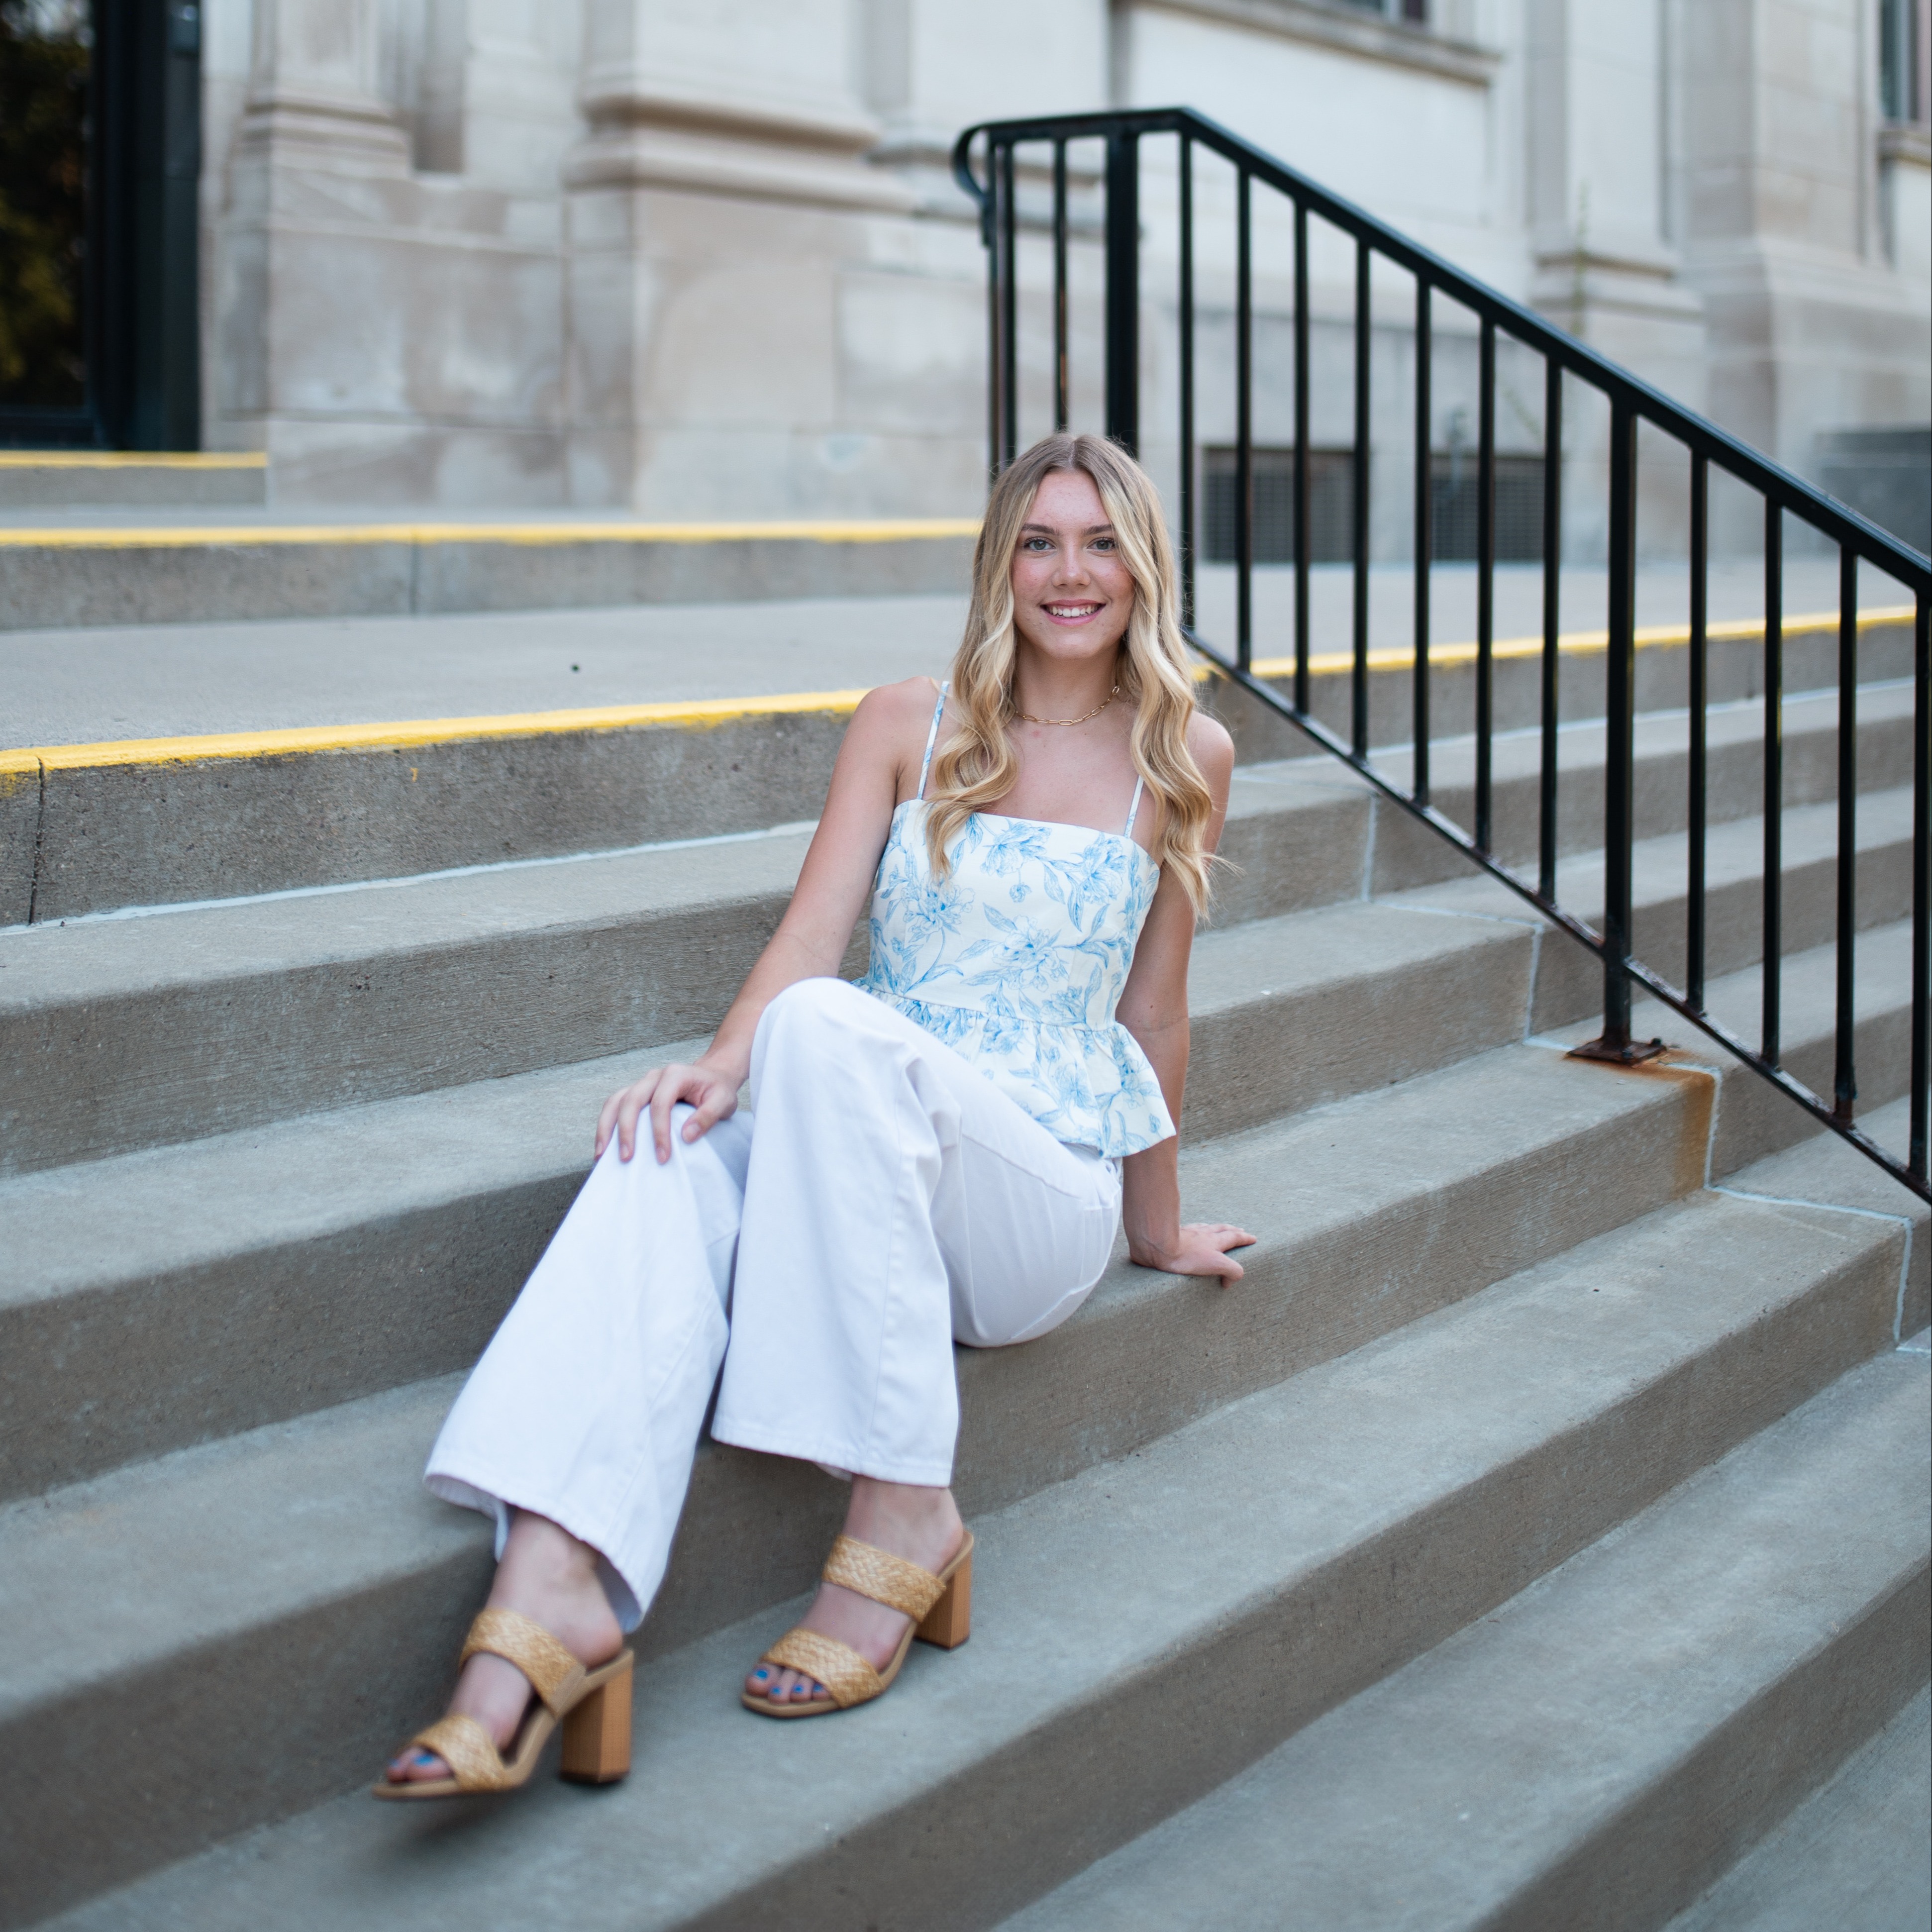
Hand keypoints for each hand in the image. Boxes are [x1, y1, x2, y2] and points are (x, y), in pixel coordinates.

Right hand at [595, 1060, 740, 1163]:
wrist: (712, 1076)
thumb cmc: (717, 1090)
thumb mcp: (724, 1101)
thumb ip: (708, 1116)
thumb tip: (686, 1136)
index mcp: (675, 1075)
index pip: (661, 1103)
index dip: (659, 1131)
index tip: (662, 1156)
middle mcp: (654, 1077)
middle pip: (631, 1100)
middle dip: (626, 1131)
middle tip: (627, 1158)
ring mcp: (642, 1084)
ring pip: (615, 1102)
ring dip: (606, 1128)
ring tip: (602, 1155)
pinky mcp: (635, 1094)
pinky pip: (614, 1106)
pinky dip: (606, 1125)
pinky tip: (604, 1147)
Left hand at [1127, 1221, 1255, 1282]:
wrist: (1157, 1246)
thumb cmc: (1185, 1255)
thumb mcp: (1217, 1264)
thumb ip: (1232, 1271)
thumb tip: (1228, 1282)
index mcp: (1215, 1241)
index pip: (1234, 1238)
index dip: (1245, 1239)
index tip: (1253, 1238)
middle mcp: (1203, 1234)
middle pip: (1221, 1229)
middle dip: (1232, 1230)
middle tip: (1239, 1230)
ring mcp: (1187, 1233)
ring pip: (1205, 1228)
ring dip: (1214, 1228)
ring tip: (1217, 1229)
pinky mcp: (1173, 1237)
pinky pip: (1188, 1231)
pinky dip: (1195, 1230)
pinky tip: (1191, 1231)